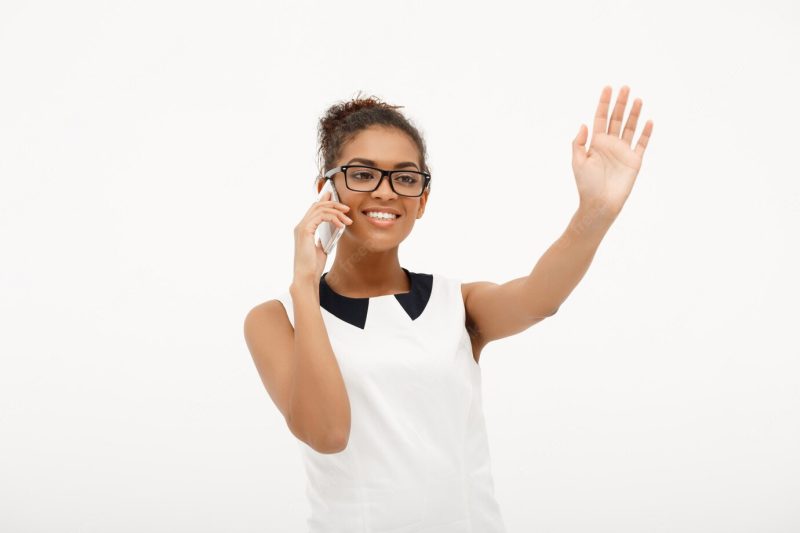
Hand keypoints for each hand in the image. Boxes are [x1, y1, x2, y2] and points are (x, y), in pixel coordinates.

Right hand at [293, 190, 352, 282]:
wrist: (307, 277)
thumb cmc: (313, 266)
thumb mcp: (321, 248)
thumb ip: (323, 238)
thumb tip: (331, 230)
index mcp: (304, 228)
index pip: (314, 209)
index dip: (326, 201)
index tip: (340, 203)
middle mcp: (301, 225)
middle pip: (317, 205)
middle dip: (333, 204)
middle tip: (347, 209)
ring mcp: (301, 227)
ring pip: (320, 208)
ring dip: (336, 211)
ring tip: (347, 220)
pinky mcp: (305, 231)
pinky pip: (321, 216)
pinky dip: (333, 218)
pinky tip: (341, 225)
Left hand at [571, 85, 653, 218]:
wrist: (600, 203)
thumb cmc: (586, 184)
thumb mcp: (577, 162)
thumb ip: (578, 143)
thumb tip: (583, 124)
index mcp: (596, 143)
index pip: (600, 118)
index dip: (604, 103)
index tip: (608, 88)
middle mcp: (610, 144)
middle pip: (617, 119)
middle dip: (620, 103)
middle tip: (625, 87)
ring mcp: (623, 151)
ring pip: (630, 127)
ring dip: (634, 114)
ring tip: (637, 99)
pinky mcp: (634, 161)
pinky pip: (642, 144)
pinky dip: (646, 133)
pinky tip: (649, 121)